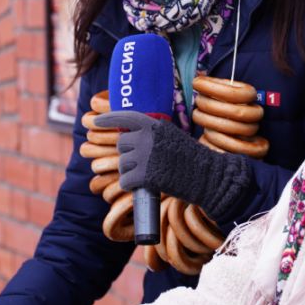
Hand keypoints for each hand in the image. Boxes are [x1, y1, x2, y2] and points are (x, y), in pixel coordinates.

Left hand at [95, 110, 251, 222]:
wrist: (208, 177)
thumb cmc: (193, 159)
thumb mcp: (173, 137)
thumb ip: (153, 136)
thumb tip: (128, 140)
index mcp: (155, 124)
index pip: (125, 118)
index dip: (108, 119)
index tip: (95, 122)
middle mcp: (147, 137)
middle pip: (122, 145)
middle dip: (129, 156)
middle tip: (145, 164)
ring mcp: (145, 156)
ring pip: (122, 165)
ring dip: (131, 172)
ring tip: (150, 175)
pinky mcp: (145, 175)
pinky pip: (125, 181)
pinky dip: (131, 186)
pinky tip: (144, 186)